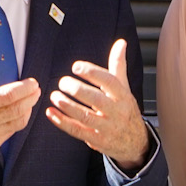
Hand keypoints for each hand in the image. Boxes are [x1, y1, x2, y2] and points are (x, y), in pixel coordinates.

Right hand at [0, 44, 39, 170]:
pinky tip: (20, 113)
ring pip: (19, 121)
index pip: (9, 95)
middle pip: (19, 108)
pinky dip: (20, 121)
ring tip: (31, 100)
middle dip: (31, 98)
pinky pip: (13, 132)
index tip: (32, 83)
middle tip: (36, 90)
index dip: (25, 88)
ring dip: (28, 109)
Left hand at [46, 39, 149, 171]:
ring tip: (55, 96)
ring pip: (85, 116)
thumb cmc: (126, 110)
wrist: (134, 142)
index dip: (92, 73)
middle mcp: (116, 112)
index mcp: (123, 96)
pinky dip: (62, 122)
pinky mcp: (96, 140)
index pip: (109, 81)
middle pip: (96, 99)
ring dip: (67, 106)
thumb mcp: (125, 88)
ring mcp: (106, 128)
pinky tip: (51, 113)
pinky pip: (77, 131)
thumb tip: (120, 43)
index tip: (76, 67)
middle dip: (77, 89)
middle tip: (62, 82)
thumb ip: (118, 65)